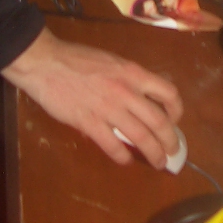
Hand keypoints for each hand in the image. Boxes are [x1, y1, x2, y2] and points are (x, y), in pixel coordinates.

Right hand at [2, 27, 181, 167]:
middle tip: (172, 152)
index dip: (177, 110)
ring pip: (141, 137)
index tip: (175, 120)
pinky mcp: (88, 122)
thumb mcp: (112, 62)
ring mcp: (108, 108)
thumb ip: (128, 79)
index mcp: (133, 73)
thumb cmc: (77, 59)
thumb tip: (141, 99)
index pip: (168, 93)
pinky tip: (126, 160)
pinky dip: (123, 156)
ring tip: (158, 163)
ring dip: (153, 153)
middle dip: (170, 140)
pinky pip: (112, 145)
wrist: (46, 62)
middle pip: (159, 121)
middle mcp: (126, 91)